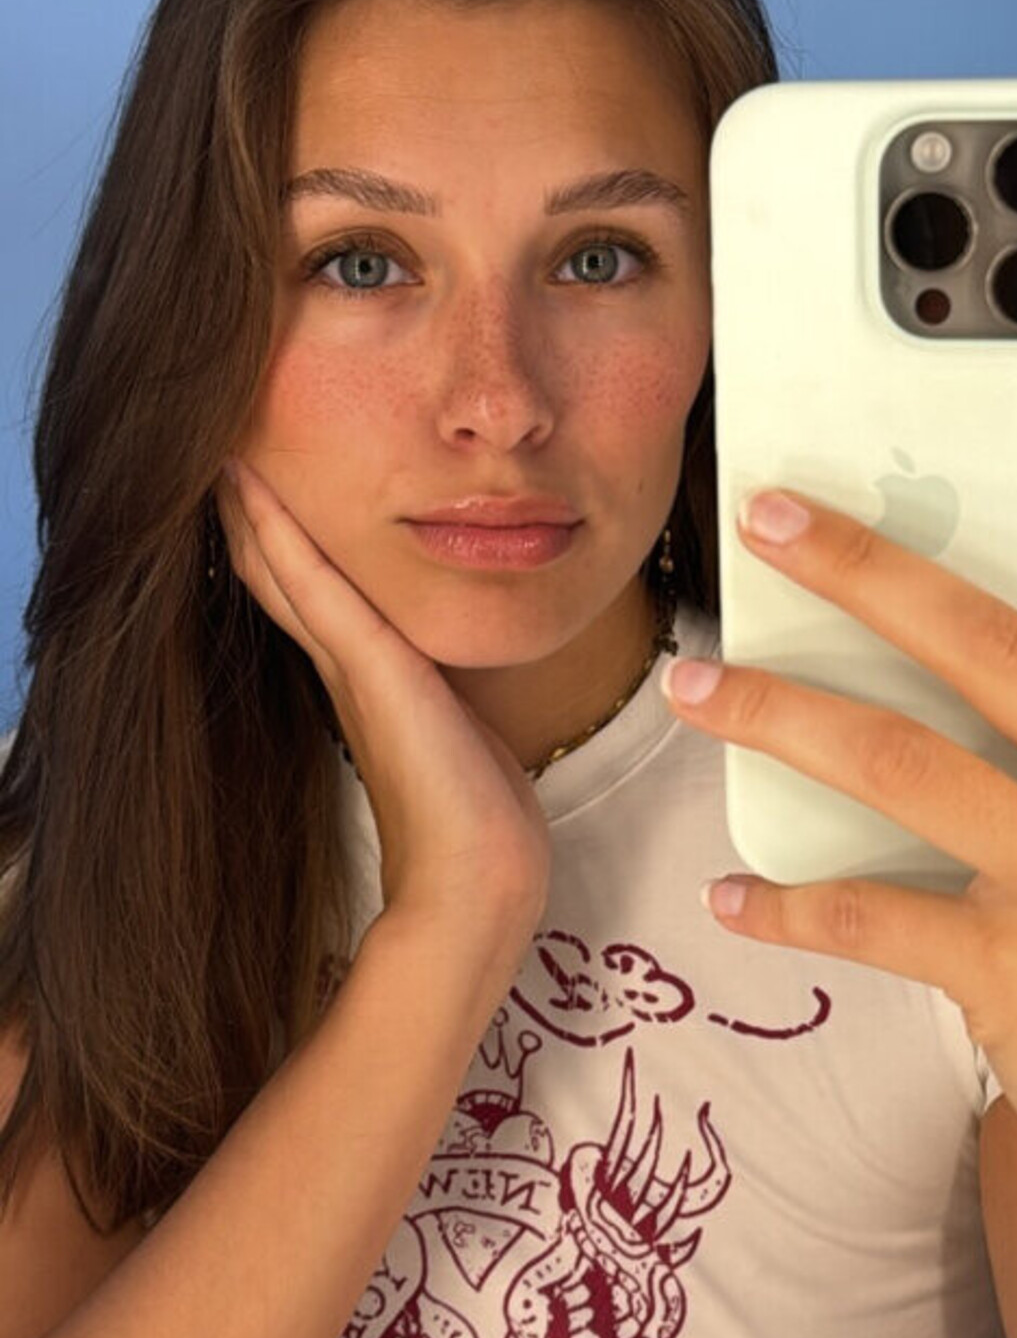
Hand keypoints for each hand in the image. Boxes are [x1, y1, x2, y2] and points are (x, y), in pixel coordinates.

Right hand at [214, 458, 551, 930]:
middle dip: (252, 516)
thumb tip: (462, 701)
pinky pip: (315, 587)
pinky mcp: (373, 671)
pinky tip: (246, 487)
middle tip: (213, 453)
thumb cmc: (482, 827)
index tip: (258, 484)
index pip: (313, 599)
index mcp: (368, 686)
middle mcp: (347, 674)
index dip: (282, 543)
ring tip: (215, 450)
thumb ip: (450, 706)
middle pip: (282, 578)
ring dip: (251, 510)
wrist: (478, 887)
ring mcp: (353, 672)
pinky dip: (279, 535)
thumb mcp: (465, 739)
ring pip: (284, 572)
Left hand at [660, 488, 1016, 1200]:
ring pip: (905, 765)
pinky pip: (875, 918)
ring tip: (698, 690)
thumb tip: (939, 666)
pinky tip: (733, 898)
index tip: (852, 513)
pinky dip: (791, 908)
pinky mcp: (1016, 973)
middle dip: (866, 575)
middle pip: (984, 650)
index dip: (933, 563)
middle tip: (769, 524)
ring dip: (785, 718)